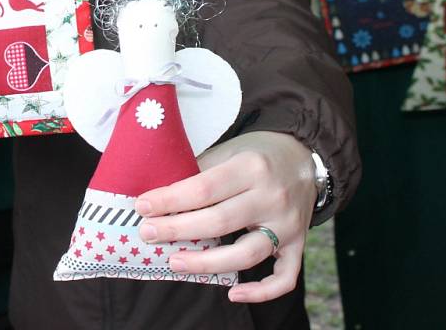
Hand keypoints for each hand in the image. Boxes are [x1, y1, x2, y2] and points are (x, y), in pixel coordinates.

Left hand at [133, 131, 316, 302]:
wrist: (302, 156)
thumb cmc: (255, 155)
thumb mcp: (227, 151)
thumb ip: (198, 173)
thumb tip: (158, 198)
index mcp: (251, 167)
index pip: (204, 188)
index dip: (170, 200)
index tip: (142, 207)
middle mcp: (272, 196)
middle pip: (219, 222)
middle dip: (178, 230)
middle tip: (148, 234)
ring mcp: (288, 224)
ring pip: (246, 255)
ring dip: (207, 263)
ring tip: (174, 261)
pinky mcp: (298, 243)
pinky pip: (284, 277)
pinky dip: (261, 292)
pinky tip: (233, 293)